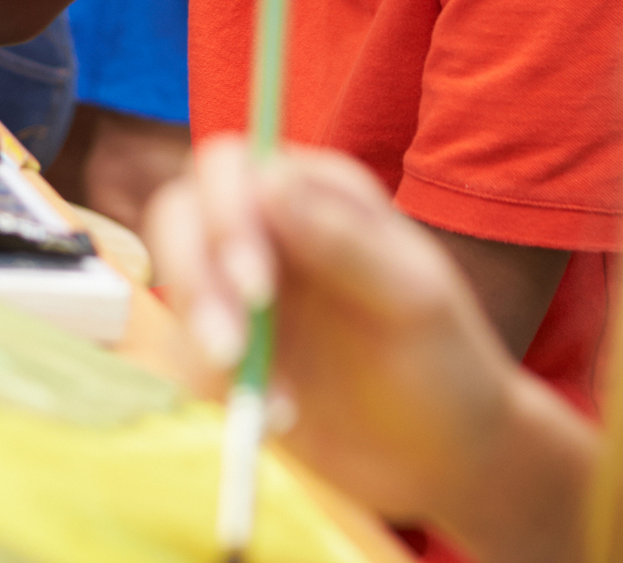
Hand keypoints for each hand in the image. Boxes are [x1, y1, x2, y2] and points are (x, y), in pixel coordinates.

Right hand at [147, 140, 594, 558]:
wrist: (445, 456)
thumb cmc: (445, 360)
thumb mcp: (410, 298)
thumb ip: (342, 239)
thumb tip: (268, 181)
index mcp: (317, 192)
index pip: (233, 167)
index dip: (225, 214)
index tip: (253, 285)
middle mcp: (269, 226)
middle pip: (182, 214)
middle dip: (195, 280)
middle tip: (231, 351)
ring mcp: (243, 286)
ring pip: (177, 281)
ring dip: (201, 340)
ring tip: (274, 404)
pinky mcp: (229, 345)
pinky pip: (185, 349)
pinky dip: (214, 385)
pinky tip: (279, 416)